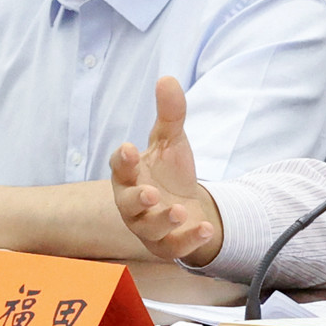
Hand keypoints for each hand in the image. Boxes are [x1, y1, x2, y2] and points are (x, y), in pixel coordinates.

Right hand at [108, 75, 222, 265]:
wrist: (188, 206)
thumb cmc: (170, 172)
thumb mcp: (172, 141)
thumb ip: (170, 114)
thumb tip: (167, 78)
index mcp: (130, 174)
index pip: (120, 166)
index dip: (123, 159)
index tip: (130, 149)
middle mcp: (133, 203)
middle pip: (127, 203)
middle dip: (137, 199)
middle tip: (151, 193)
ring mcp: (148, 226)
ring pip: (148, 228)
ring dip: (163, 221)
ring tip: (179, 211)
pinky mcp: (166, 245)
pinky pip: (174, 247)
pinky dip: (189, 240)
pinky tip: (205, 229)